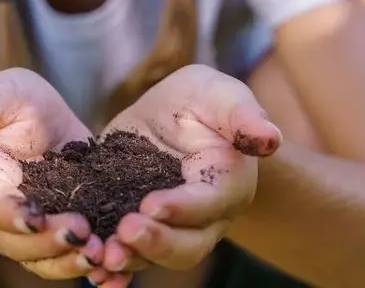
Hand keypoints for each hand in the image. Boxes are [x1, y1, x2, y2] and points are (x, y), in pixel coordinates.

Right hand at [0, 68, 117, 280]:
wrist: (36, 129)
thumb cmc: (12, 107)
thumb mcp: (1, 93)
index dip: (8, 214)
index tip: (34, 218)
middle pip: (15, 242)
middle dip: (48, 242)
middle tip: (82, 231)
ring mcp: (23, 236)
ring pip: (41, 261)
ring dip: (70, 263)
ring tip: (101, 253)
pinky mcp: (53, 242)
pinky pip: (67, 265)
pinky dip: (92, 273)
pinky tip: (115, 272)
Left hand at [88, 64, 280, 284]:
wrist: (174, 116)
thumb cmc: (204, 102)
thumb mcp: (220, 94)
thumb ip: (242, 115)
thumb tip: (271, 139)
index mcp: (228, 182)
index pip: (211, 203)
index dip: (183, 208)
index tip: (150, 204)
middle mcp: (206, 216)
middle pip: (189, 246)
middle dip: (158, 243)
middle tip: (125, 231)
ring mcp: (174, 228)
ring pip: (158, 257)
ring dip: (132, 258)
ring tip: (104, 253)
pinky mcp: (143, 228)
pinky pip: (132, 256)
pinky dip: (115, 268)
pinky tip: (94, 270)